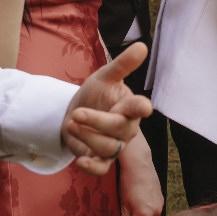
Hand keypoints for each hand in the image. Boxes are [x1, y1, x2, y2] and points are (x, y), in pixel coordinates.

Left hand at [62, 42, 150, 174]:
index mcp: (129, 106)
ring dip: (87, 136)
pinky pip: (101, 169)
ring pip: (107, 148)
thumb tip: (142, 46)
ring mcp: (115, 145)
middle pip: (119, 129)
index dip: (141, 107)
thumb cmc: (96, 93)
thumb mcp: (105, 76)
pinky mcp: (102, 159)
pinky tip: (80, 161)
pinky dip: (91, 167)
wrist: (76, 113)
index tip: (145, 108)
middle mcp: (126, 128)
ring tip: (71, 122)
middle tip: (77, 113)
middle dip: (97, 121)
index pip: (138, 107)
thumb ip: (122, 64)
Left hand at [116, 128, 163, 215]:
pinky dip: (149, 211)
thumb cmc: (128, 183)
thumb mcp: (123, 205)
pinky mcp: (162, 199)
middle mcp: (156, 213)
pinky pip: (156, 212)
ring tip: (135, 206)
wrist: (139, 165)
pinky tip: (141, 201)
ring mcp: (160, 205)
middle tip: (128, 212)